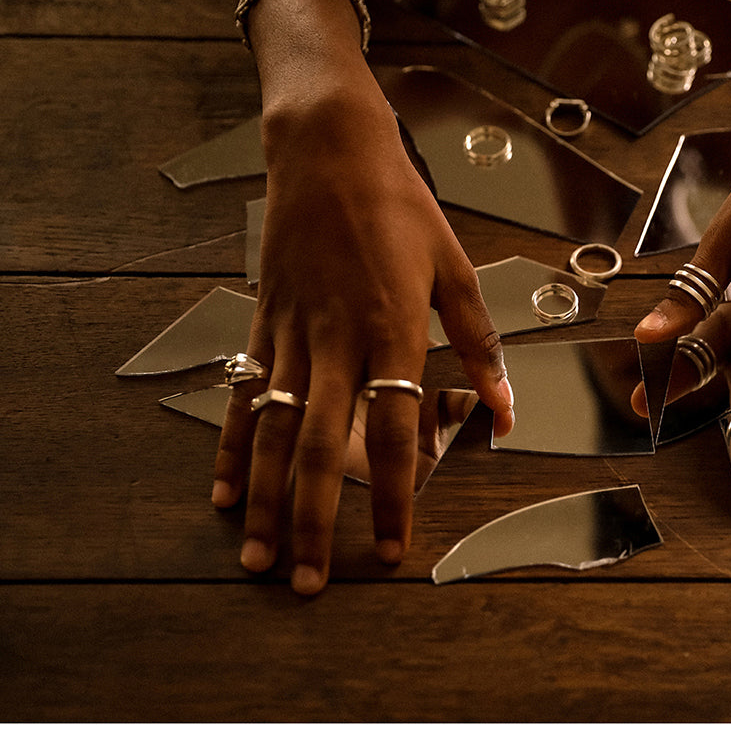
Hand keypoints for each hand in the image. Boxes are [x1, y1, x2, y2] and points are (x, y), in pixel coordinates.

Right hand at [212, 59, 514, 593]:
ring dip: (263, 500)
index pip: (395, 433)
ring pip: (270, 432)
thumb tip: (507, 408)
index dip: (393, 497)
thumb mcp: (456, 269)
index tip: (391, 550)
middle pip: (319, 448)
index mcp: (392, 330)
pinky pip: (241, 394)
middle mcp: (336, 341)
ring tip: (257, 557)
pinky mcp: (262, 322)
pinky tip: (221, 490)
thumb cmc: (399, 206)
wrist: (328, 151)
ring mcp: (291, 334)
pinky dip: (230, 446)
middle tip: (308, 582)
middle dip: (313, 521)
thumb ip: (480, 342)